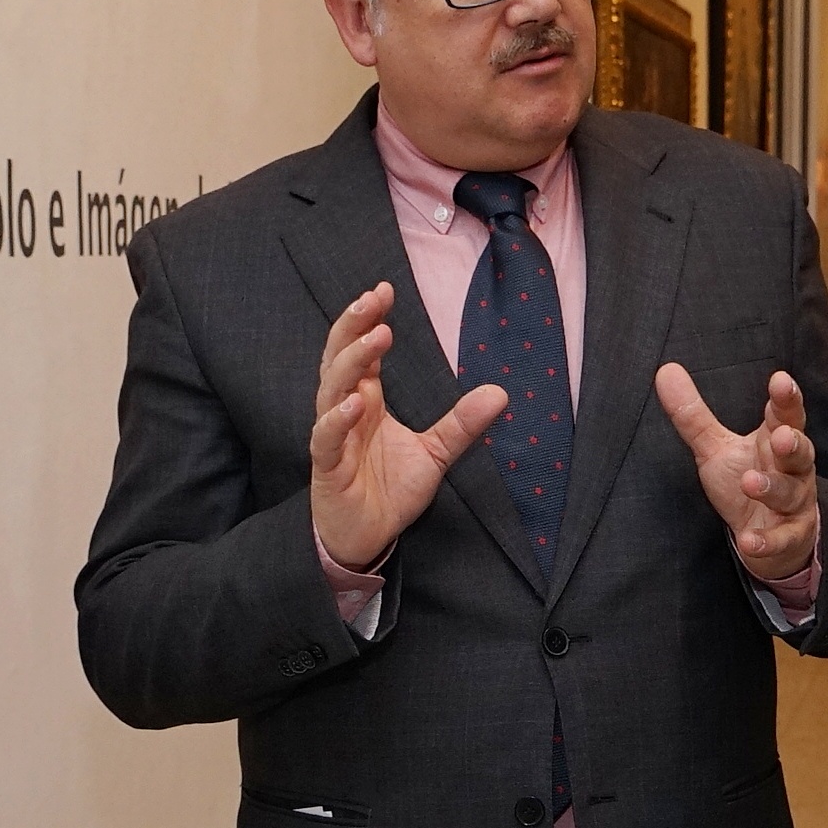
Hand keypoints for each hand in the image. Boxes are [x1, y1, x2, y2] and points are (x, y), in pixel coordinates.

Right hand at [310, 283, 508, 568]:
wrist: (365, 538)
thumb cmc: (389, 491)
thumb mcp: (434, 454)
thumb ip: (461, 425)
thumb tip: (501, 393)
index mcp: (366, 400)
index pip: (361, 350)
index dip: (368, 319)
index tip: (385, 289)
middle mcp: (345, 411)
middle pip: (339, 358)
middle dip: (352, 326)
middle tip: (372, 299)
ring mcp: (333, 437)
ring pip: (331, 390)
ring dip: (351, 362)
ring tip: (376, 336)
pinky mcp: (327, 468)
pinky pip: (326, 438)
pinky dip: (337, 420)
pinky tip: (354, 403)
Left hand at [655, 364, 818, 582]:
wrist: (770, 538)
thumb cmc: (745, 480)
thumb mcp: (716, 447)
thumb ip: (694, 414)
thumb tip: (665, 370)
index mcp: (775, 439)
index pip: (785, 414)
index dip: (785, 399)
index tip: (780, 381)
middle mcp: (792, 469)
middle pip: (800, 451)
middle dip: (793, 443)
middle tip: (780, 437)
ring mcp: (794, 503)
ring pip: (789, 493)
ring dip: (772, 488)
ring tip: (750, 483)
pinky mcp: (790, 537)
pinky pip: (782, 539)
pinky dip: (766, 541)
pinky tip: (749, 541)